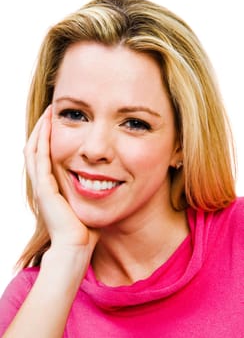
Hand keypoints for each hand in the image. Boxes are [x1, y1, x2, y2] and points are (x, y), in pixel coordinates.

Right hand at [24, 106, 99, 250]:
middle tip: (52, 112)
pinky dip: (43, 140)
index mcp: (52, 188)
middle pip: (36, 150)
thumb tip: (110, 185)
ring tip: (49, 113)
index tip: (61, 123)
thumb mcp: (88, 206)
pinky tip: (49, 125)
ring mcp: (41, 186)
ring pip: (34, 150)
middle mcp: (43, 185)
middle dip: (44, 130)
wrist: (76, 249)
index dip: (50, 139)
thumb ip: (93, 194)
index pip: (46, 157)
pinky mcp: (43, 188)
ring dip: (41, 131)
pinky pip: (39, 158)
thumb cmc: (85, 231)